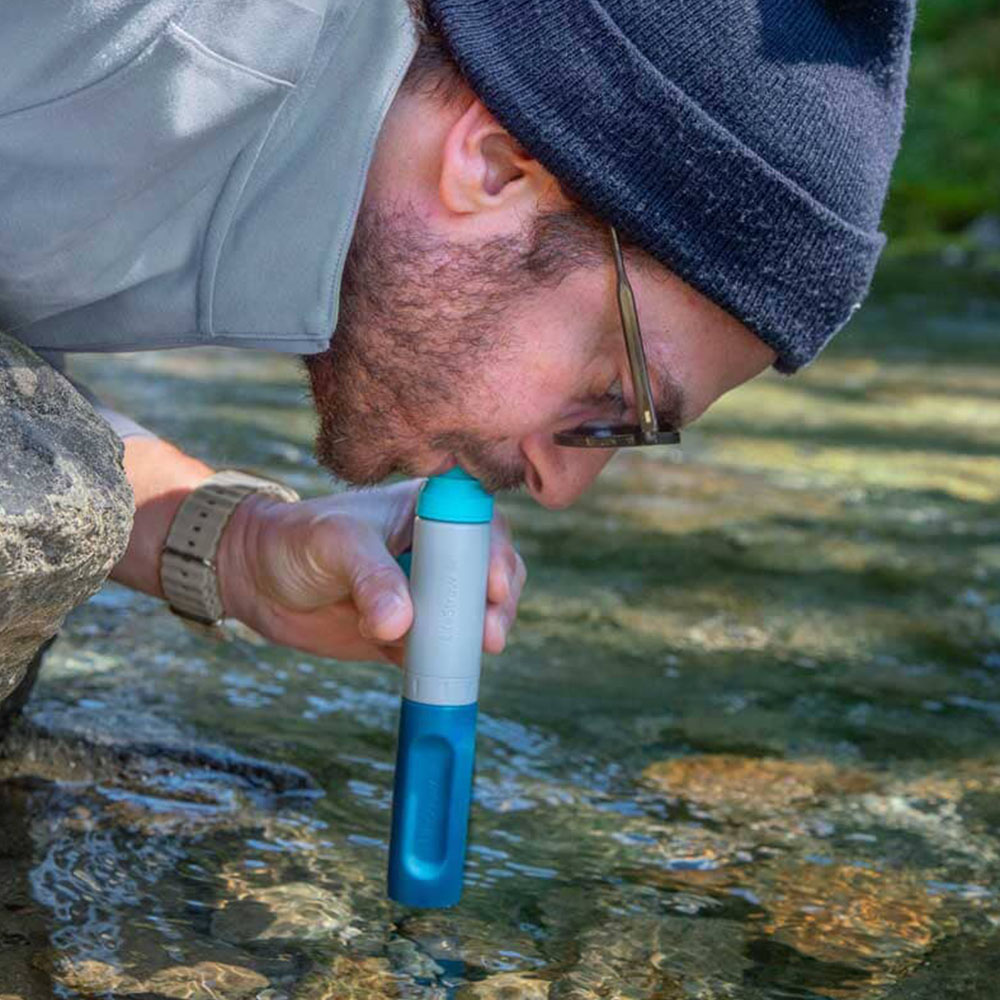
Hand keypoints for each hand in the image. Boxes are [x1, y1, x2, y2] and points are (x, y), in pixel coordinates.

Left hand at [216, 480, 526, 664]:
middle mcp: (437, 549)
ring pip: (471, 616)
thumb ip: (371, 578)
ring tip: (464, 658)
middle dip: (497, 605)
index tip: (494, 585)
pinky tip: (432, 672)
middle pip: (490, 573)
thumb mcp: (335, 546)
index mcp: (429, 509)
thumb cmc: (296, 540)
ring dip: (473, 639)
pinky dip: (442, 663)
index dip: (495, 552)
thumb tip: (401, 622)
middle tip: (489, 636)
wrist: (255, 579)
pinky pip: (439, 650)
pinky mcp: (411, 632)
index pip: (479, 523)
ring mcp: (427, 592)